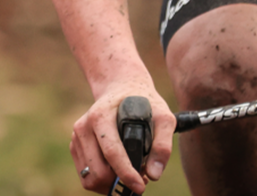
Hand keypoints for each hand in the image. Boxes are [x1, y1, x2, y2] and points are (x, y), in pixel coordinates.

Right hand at [69, 76, 176, 193]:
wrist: (122, 87)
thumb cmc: (144, 103)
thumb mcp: (162, 115)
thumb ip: (163, 143)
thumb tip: (154, 175)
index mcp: (101, 115)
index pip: (112, 152)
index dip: (126, 173)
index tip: (140, 186)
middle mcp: (84, 126)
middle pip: (98, 171)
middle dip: (119, 183)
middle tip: (140, 180)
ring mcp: (77, 137)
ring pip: (90, 178)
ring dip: (110, 185)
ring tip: (131, 176)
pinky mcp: (75, 146)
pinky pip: (86, 176)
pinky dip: (102, 181)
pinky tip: (118, 172)